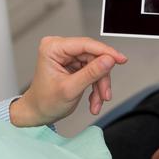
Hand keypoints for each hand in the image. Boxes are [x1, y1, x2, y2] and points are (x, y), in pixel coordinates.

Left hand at [10, 36, 127, 126]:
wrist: (38, 113)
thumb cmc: (44, 102)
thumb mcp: (70, 89)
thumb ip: (91, 73)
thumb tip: (109, 60)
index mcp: (53, 48)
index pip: (85, 45)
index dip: (106, 52)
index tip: (120, 59)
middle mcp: (60, 48)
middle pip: (93, 56)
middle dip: (101, 78)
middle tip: (105, 94)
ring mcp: (68, 56)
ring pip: (96, 65)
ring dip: (100, 85)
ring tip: (98, 102)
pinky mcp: (74, 64)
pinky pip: (93, 71)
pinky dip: (96, 87)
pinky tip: (94, 100)